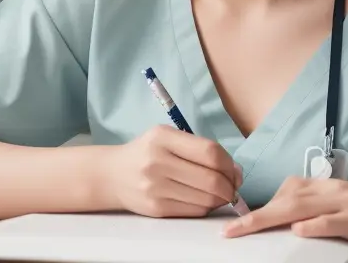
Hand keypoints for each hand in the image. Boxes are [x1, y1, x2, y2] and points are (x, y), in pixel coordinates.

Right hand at [103, 125, 242, 217]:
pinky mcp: (156, 208)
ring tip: (220, 193)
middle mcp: (157, 162)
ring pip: (206, 199)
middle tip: (233, 185)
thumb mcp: (166, 137)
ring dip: (221, 199)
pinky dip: (206, 207)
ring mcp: (155, 187)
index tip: (234, 170)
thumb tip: (235, 170)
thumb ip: (198, 148)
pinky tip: (203, 200)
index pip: (210, 152)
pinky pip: (194, 211)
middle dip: (230, 185)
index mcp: (162, 138)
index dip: (229, 163)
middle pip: (211, 179)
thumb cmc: (147, 153)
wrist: (113, 175)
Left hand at [222, 176, 347, 261]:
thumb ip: (315, 211)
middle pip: (284, 200)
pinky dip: (313, 225)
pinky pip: (331, 220)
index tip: (237, 219)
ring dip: (270, 218)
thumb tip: (286, 224)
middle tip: (230, 230)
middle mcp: (330, 191)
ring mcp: (345, 204)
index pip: (284, 193)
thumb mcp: (342, 206)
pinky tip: (297, 231)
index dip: (259, 205)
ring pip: (300, 206)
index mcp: (324, 188)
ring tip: (246, 230)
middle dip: (254, 216)